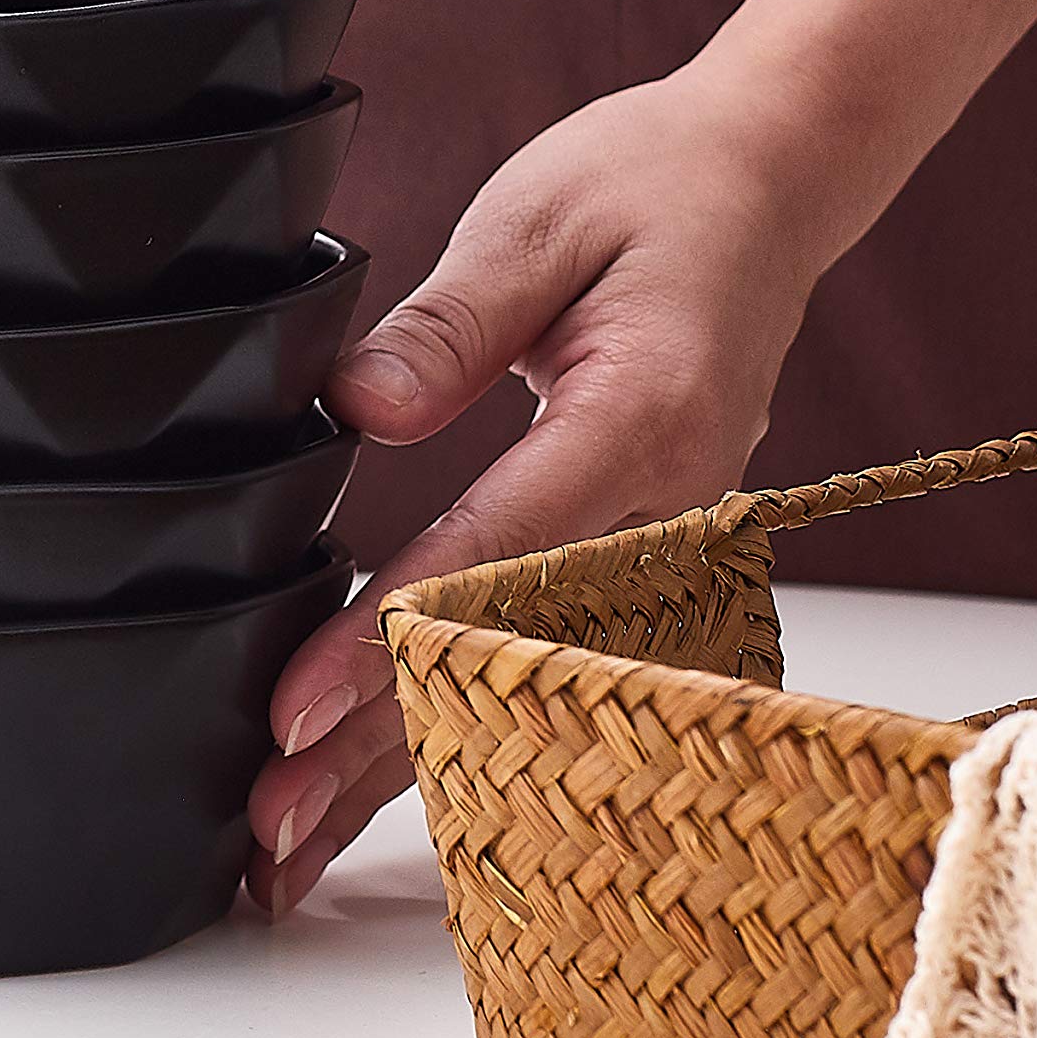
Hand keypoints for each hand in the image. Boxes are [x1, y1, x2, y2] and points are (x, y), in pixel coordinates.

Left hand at [245, 61, 835, 915]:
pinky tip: (382, 790)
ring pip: (526, 684)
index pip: (490, 557)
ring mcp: (669, 541)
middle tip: (267, 834)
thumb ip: (449, 321)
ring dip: (411, 770)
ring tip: (295, 855)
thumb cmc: (653, 185)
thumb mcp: (538, 219)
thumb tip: (360, 406)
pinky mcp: (645, 550)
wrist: (770, 182)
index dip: (384, 644)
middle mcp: (670, 506)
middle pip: (508, 660)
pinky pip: (547, 655)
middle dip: (381, 756)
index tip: (292, 713)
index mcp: (641, 418)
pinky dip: (463, 725)